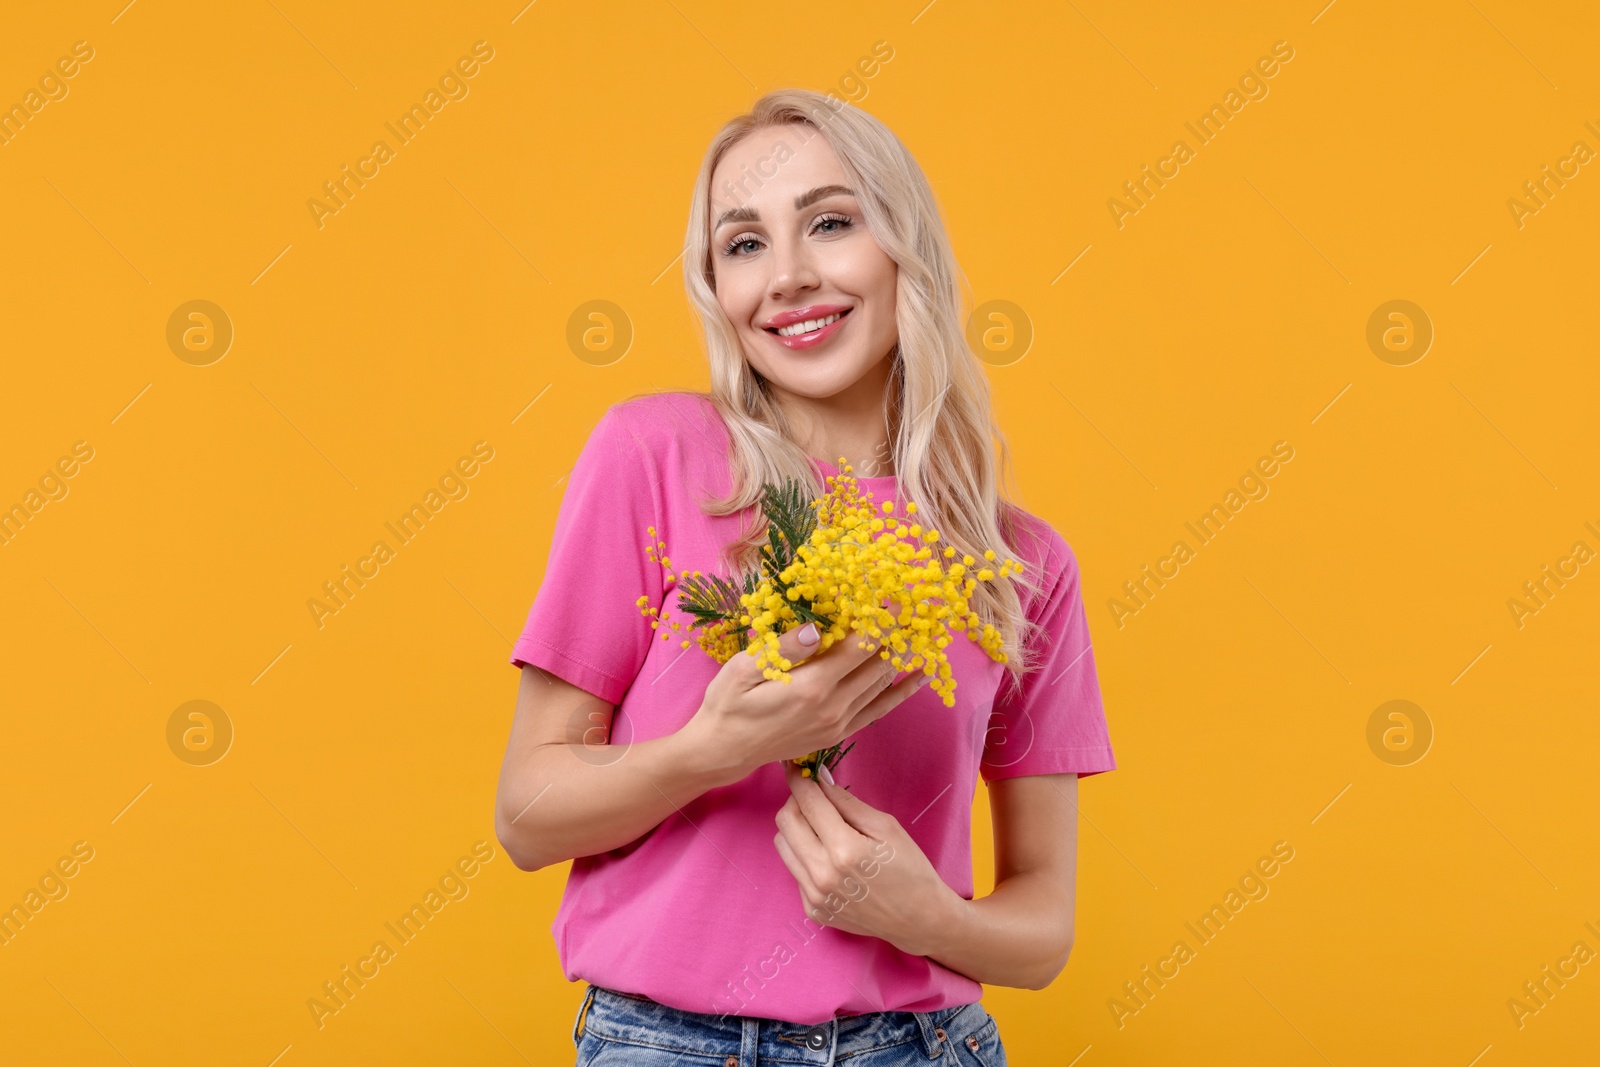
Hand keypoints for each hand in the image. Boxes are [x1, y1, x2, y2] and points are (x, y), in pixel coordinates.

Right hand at [686, 624, 928, 777]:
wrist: (724, 751)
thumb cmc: (728, 704)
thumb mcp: (743, 670)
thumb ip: (783, 649)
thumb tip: (817, 629)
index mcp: (811, 686)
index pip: (859, 646)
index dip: (882, 620)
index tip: (899, 598)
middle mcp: (832, 706)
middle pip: (878, 663)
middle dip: (899, 633)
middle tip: (917, 608)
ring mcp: (838, 722)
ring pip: (882, 683)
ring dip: (902, 656)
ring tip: (921, 629)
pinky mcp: (839, 733)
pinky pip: (879, 710)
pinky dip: (902, 691)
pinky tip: (920, 676)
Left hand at [772, 760, 955, 954]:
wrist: (919, 919)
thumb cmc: (909, 868)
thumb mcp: (886, 826)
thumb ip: (847, 802)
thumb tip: (819, 779)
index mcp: (844, 849)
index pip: (807, 802)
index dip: (798, 779)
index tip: (794, 767)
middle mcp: (822, 875)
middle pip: (785, 821)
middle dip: (796, 801)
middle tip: (815, 799)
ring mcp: (815, 896)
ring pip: (783, 845)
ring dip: (797, 830)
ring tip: (823, 830)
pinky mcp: (813, 910)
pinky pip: (795, 871)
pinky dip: (807, 857)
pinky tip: (831, 861)